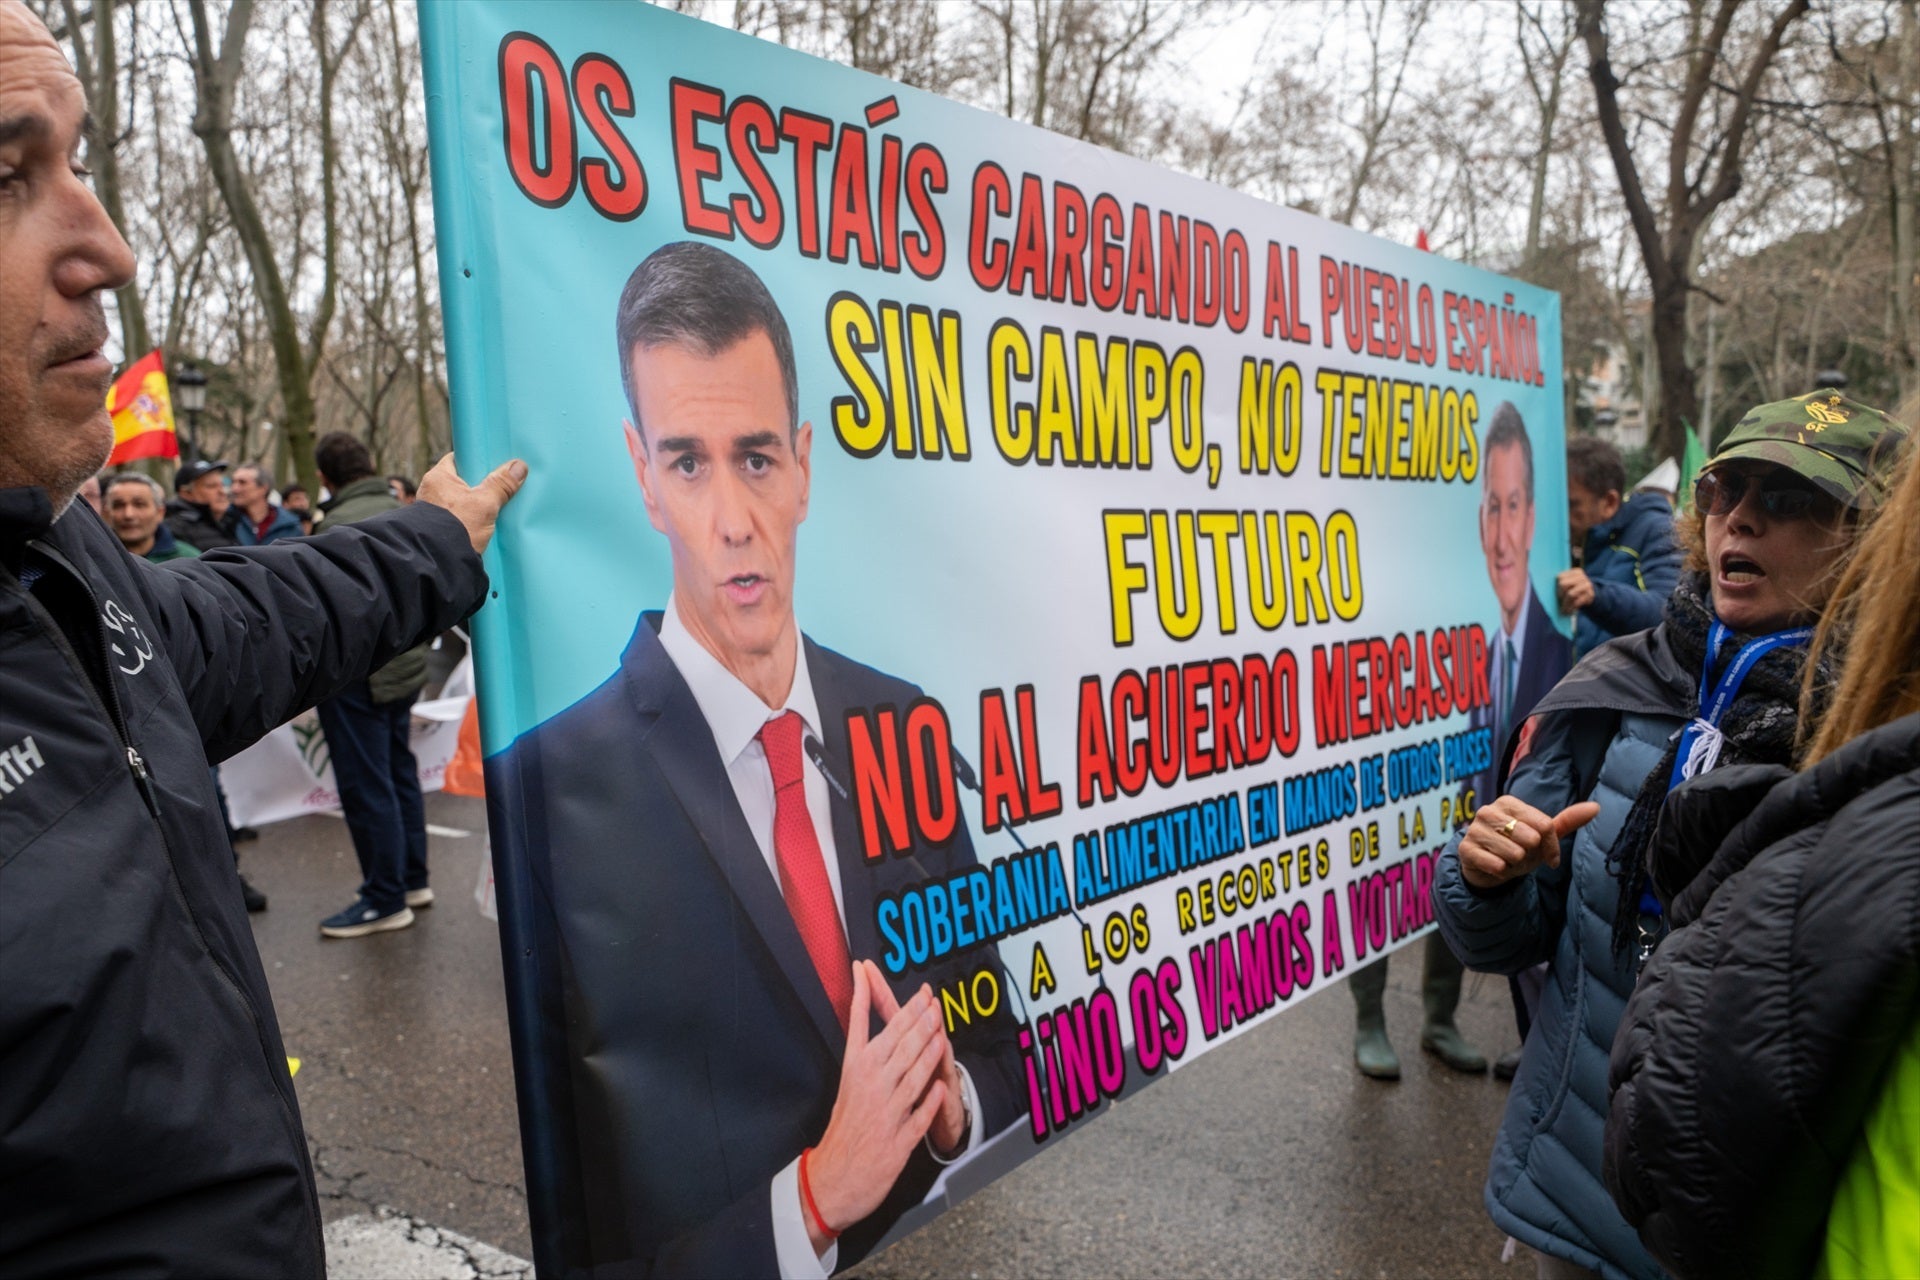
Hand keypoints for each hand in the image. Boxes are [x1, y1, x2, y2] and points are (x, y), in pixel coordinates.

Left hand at [415, 452, 526, 554]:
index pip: (458, 459)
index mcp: (438, 477)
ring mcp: (435, 512)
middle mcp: (432, 492)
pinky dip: (472, 518)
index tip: (494, 462)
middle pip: (462, 480)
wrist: (437, 563)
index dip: (476, 459)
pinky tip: (488, 523)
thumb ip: (501, 485)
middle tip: (502, 484)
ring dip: (477, 503)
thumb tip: (518, 467)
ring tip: (498, 505)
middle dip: (481, 483)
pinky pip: (461, 517)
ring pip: (462, 500)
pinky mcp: (440, 529)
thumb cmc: (455, 527)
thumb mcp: (484, 504)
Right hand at [805, 962, 948, 1253]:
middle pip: (896, 1043)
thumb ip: (864, 1058)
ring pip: (912, 1074)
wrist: (832, 1180)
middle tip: (929, 997)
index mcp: (852, 1072)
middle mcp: (868, 1086)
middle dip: (916, 1017)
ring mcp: (885, 1113)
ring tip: (941, 1030)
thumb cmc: (843, 1131)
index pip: (859, 1024)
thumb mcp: (847, 1088)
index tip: (868, 969)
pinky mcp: (898, 1139)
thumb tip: (873, 1028)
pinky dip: (930, 1100)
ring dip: (929, 1050)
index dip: (865, 993)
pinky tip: (941, 1086)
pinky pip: (919, 1115)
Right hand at [1458, 795, 1599, 889]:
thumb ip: (1567, 821)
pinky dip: (1501, 871)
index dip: (1551, 847)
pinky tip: (1496, 866)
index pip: (1545, 825)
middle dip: (1531, 854)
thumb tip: (1596, 807)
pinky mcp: (1466, 849)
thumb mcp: (1543, 836)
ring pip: (1514, 853)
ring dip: (1515, 863)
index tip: (1550, 857)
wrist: (1489, 868)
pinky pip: (1496, 865)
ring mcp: (1474, 829)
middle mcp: (1489, 811)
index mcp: (1509, 803)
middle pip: (1531, 838)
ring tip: (1507, 859)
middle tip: (1521, 855)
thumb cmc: (1519, 847)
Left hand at [1556, 567, 1594, 613]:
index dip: (1556, 587)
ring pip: (1571, 594)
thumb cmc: (1574, 589)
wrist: (1590, 595)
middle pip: (1564, 585)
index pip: (1560, 578)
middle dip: (1560, 594)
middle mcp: (1581, 577)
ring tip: (1563, 610)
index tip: (1557, 594)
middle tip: (1559, 601)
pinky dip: (1572, 608)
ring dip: (1565, 604)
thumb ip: (1561, 583)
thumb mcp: (1570, 583)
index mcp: (1575, 572)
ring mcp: (1587, 585)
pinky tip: (1569, 611)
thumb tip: (1545, 588)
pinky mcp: (1590, 595)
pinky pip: (1577, 602)